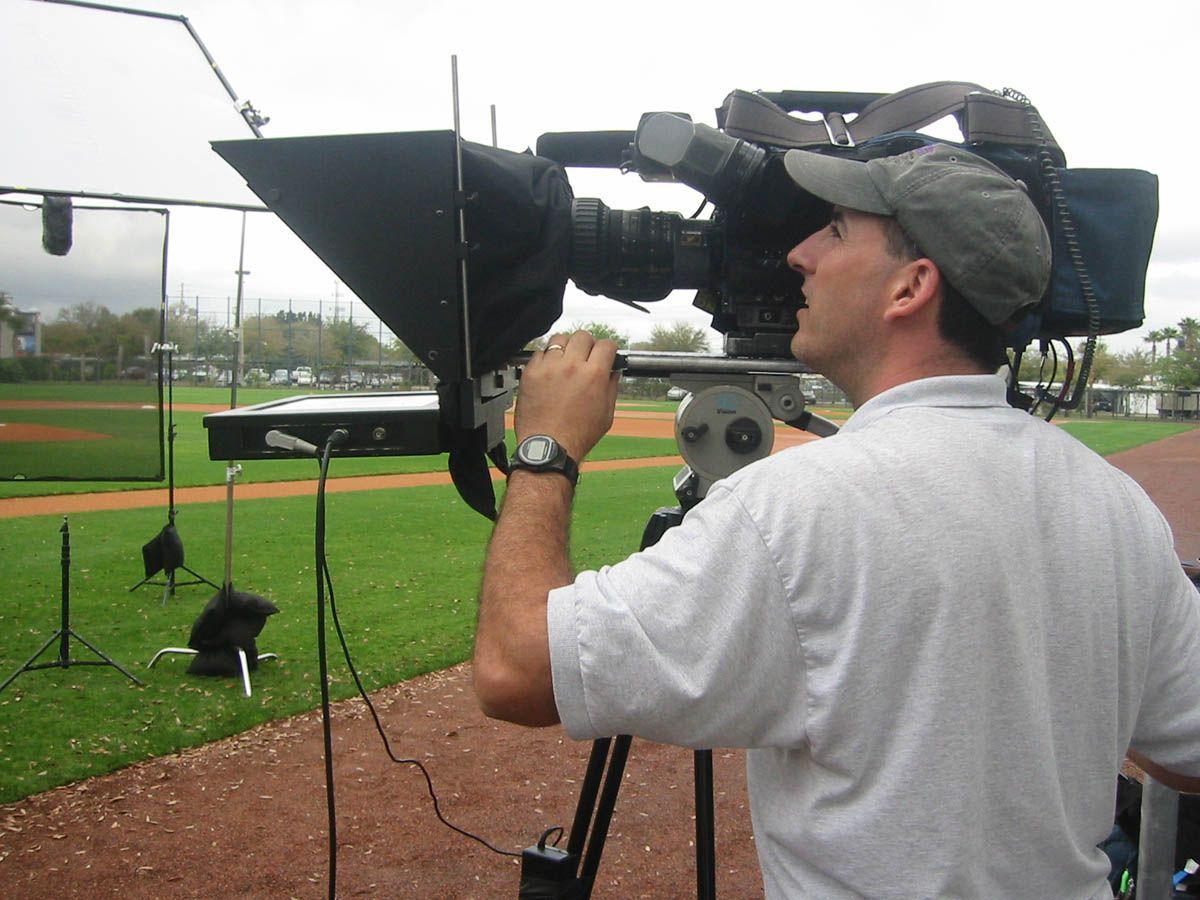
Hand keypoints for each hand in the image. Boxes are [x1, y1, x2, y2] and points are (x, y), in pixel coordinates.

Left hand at [515, 331, 620, 461]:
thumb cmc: (577, 436)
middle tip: (585, 356)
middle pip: (582, 336)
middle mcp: (571, 366)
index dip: (608, 348)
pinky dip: (546, 358)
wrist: (548, 448)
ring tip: (565, 360)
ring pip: (559, 339)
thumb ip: (611, 388)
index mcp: (594, 375)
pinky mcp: (531, 373)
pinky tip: (549, 370)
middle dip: (587, 345)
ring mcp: (549, 368)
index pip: (606, 345)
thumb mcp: (606, 415)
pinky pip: (539, 353)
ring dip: (565, 347)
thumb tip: (613, 373)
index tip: (605, 353)